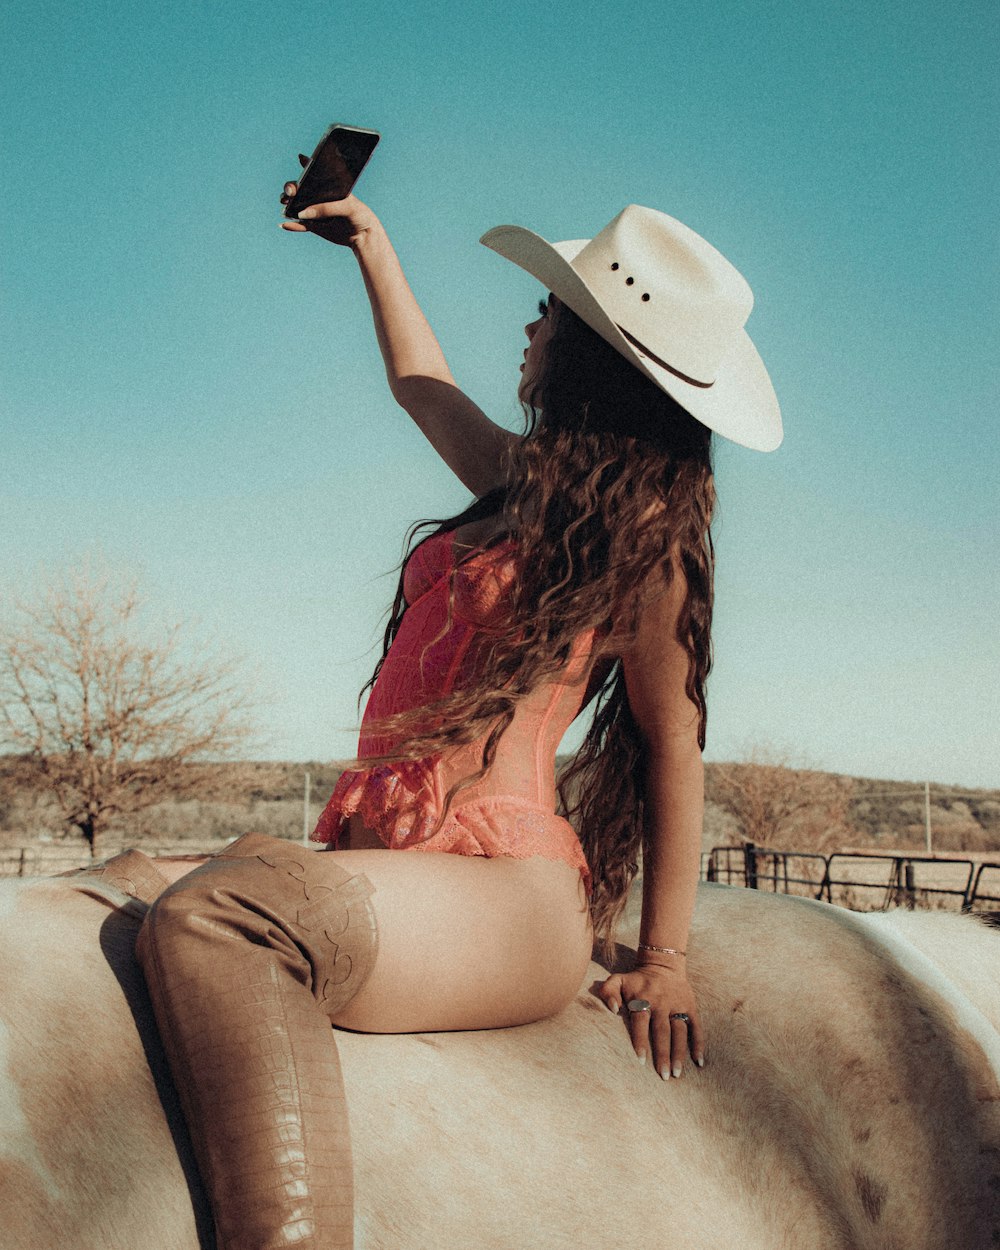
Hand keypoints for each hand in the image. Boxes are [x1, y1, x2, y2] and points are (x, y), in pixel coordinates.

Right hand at [279, 154, 378, 246]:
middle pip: (299, 189)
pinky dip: (292, 226)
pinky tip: (284, 225)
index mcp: (328, 188)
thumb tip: (303, 212)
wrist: (363, 236)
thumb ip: (326, 208)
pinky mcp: (314, 227)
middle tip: (291, 192)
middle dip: (291, 187)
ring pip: (296, 206)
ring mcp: (315, 212)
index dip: (306, 163)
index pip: (315, 173)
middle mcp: (319, 198)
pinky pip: (300, 225)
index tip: (301, 157)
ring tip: (284, 204)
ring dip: (287, 205)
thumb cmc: (359, 215)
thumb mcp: (347, 207)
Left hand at [599, 962, 704, 1079]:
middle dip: (663, 1054)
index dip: (640, 1041)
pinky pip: (696, 1026)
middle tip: (663, 1076)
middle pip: (662, 1031)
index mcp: (643, 998)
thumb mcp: (617, 980)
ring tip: (677, 1073)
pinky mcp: (690, 1006)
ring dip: (679, 1053)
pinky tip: (698, 1061)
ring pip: (680, 1032)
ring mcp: (677, 1005)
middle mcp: (661, 1003)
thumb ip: (608, 992)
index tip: (641, 1061)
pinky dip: (698, 1043)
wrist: (663, 964)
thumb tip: (613, 1009)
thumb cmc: (636, 980)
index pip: (641, 1022)